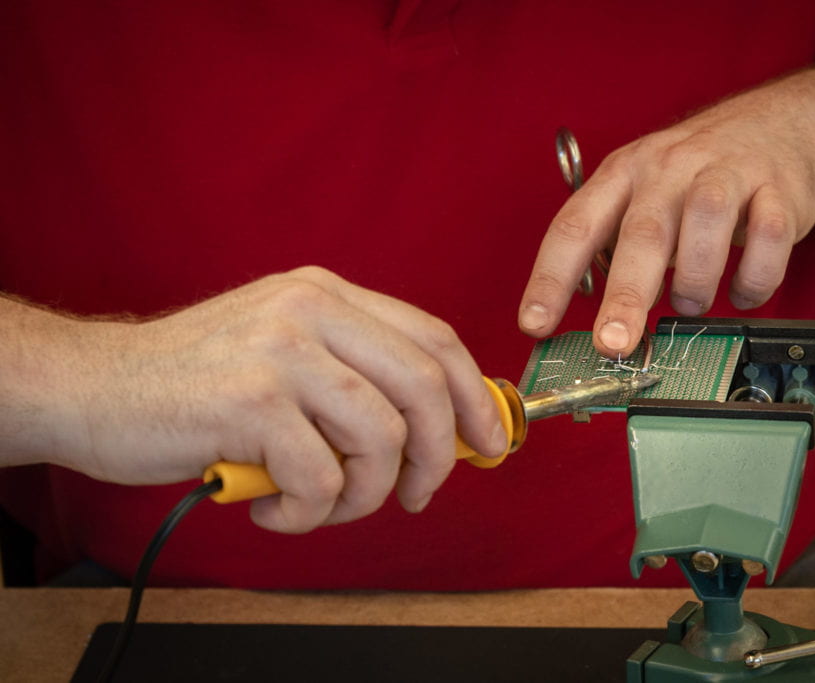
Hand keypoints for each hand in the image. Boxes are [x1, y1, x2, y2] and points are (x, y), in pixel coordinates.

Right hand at [6, 267, 505, 532]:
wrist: (93, 385)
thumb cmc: (196, 384)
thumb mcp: (286, 353)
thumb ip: (355, 374)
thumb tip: (439, 429)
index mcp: (328, 295)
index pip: (435, 338)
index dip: (476, 396)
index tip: (489, 442)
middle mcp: (312, 310)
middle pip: (425, 386)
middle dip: (438, 456)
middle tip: (417, 494)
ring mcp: (282, 352)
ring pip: (381, 438)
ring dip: (364, 494)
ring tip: (324, 504)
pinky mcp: (251, 402)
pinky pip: (322, 479)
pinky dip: (309, 513)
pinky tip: (273, 508)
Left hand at [519, 77, 814, 356]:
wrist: (780, 128)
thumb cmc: (695, 178)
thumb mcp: (642, 196)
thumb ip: (615, 249)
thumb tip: (590, 323)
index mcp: (622, 174)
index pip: (574, 226)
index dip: (550, 278)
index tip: (535, 324)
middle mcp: (668, 169)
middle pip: (642, 234)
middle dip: (624, 296)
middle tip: (614, 344)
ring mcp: (725, 174)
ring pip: (705, 227)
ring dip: (696, 283)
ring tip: (691, 306)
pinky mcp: (778, 189)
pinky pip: (767, 239)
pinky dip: (754, 279)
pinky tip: (743, 292)